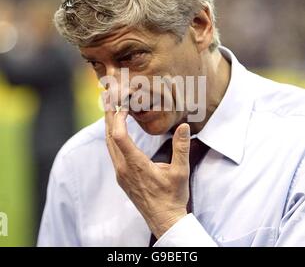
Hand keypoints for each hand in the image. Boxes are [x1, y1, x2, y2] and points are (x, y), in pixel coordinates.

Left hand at [105, 108, 190, 238]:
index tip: (123, 105)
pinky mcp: (121, 177)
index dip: (118, 118)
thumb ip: (181, 148)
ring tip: (111, 110)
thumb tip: (184, 127)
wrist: (163, 219)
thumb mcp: (180, 172)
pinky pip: (112, 153)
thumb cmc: (172, 197)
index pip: (119, 136)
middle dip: (109, 116)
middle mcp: (123, 168)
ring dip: (109, 126)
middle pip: (109, 137)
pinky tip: (116, 131)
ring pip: (109, 145)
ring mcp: (120, 173)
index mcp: (136, 165)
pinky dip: (113, 137)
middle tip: (108, 98)